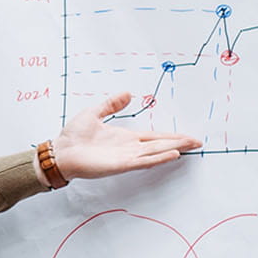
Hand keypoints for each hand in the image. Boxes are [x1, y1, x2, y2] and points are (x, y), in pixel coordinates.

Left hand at [50, 92, 200, 180]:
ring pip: (156, 152)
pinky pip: (143, 161)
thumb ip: (111, 104)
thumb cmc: (73, 136)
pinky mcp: (120, 164)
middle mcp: (129, 148)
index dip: (171, 135)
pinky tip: (171, 154)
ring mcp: (126, 157)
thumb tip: (127, 93)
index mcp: (125, 137)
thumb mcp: (94, 113)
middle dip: (179, 142)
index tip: (187, 135)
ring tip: (190, 146)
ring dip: (173, 148)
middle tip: (198, 141)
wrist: (60, 151)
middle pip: (160, 144)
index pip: (154, 136)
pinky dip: (158, 158)